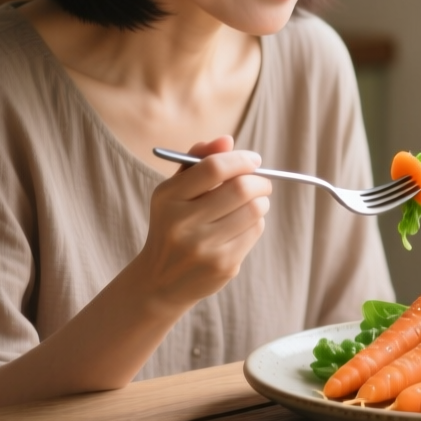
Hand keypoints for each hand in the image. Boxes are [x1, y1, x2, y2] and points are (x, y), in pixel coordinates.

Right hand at [129, 136, 270, 314]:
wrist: (159, 280)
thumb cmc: (172, 224)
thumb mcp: (174, 192)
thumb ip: (198, 161)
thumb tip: (227, 141)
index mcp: (168, 198)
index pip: (214, 168)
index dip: (241, 159)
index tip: (253, 160)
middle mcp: (182, 223)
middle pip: (241, 189)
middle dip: (259, 181)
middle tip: (261, 182)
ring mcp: (204, 247)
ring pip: (255, 210)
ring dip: (260, 201)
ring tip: (251, 203)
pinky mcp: (222, 265)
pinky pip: (255, 231)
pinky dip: (255, 222)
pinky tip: (241, 225)